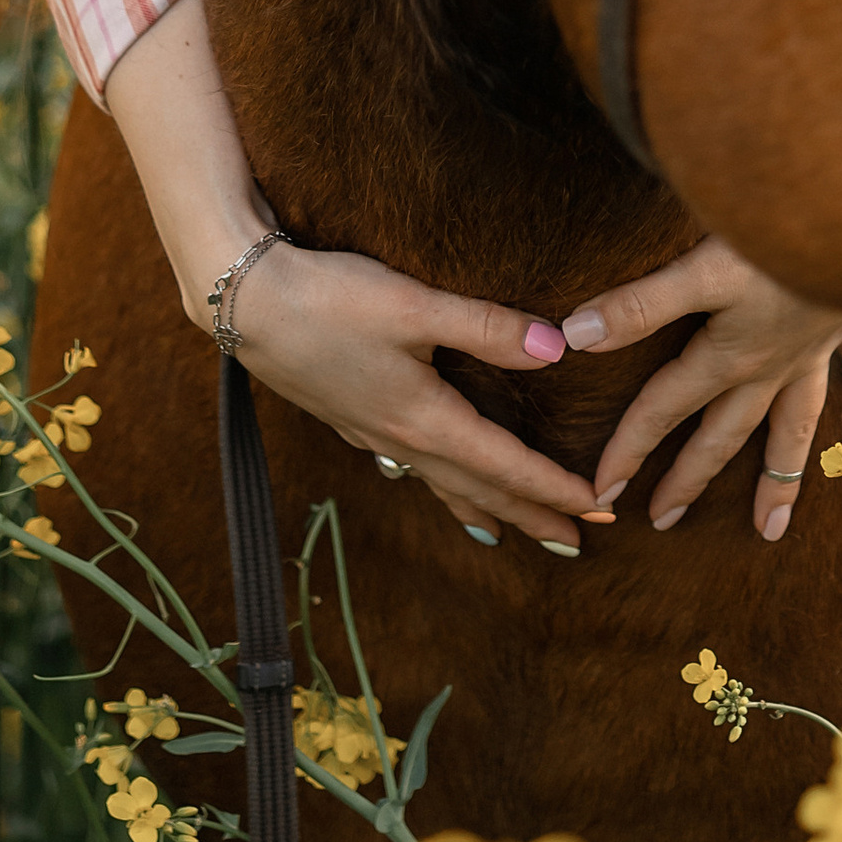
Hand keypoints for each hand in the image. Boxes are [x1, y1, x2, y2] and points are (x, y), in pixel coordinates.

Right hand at [107, 0, 597, 551]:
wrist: (242, 301)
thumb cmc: (329, 298)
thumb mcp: (414, 306)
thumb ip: (487, 328)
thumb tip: (558, 349)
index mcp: (424, 417)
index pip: (505, 465)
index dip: (554, 488)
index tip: (598, 510)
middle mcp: (400, 437)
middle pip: (478, 489)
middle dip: (530, 515)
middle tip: (575, 544)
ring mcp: (370, 432)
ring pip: (442, 483)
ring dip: (484, 508)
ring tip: (511, 532)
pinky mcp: (349, 416)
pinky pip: (410, 466)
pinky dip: (440, 483)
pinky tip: (436, 476)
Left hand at [560, 238, 841, 540]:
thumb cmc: (783, 240)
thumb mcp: (705, 268)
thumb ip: (642, 305)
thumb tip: (574, 338)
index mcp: (730, 356)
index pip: (664, 408)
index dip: (628, 447)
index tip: (601, 491)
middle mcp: (771, 367)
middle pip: (722, 433)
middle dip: (691, 478)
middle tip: (665, 521)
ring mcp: (814, 355)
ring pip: (792, 430)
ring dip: (778, 479)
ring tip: (770, 528)